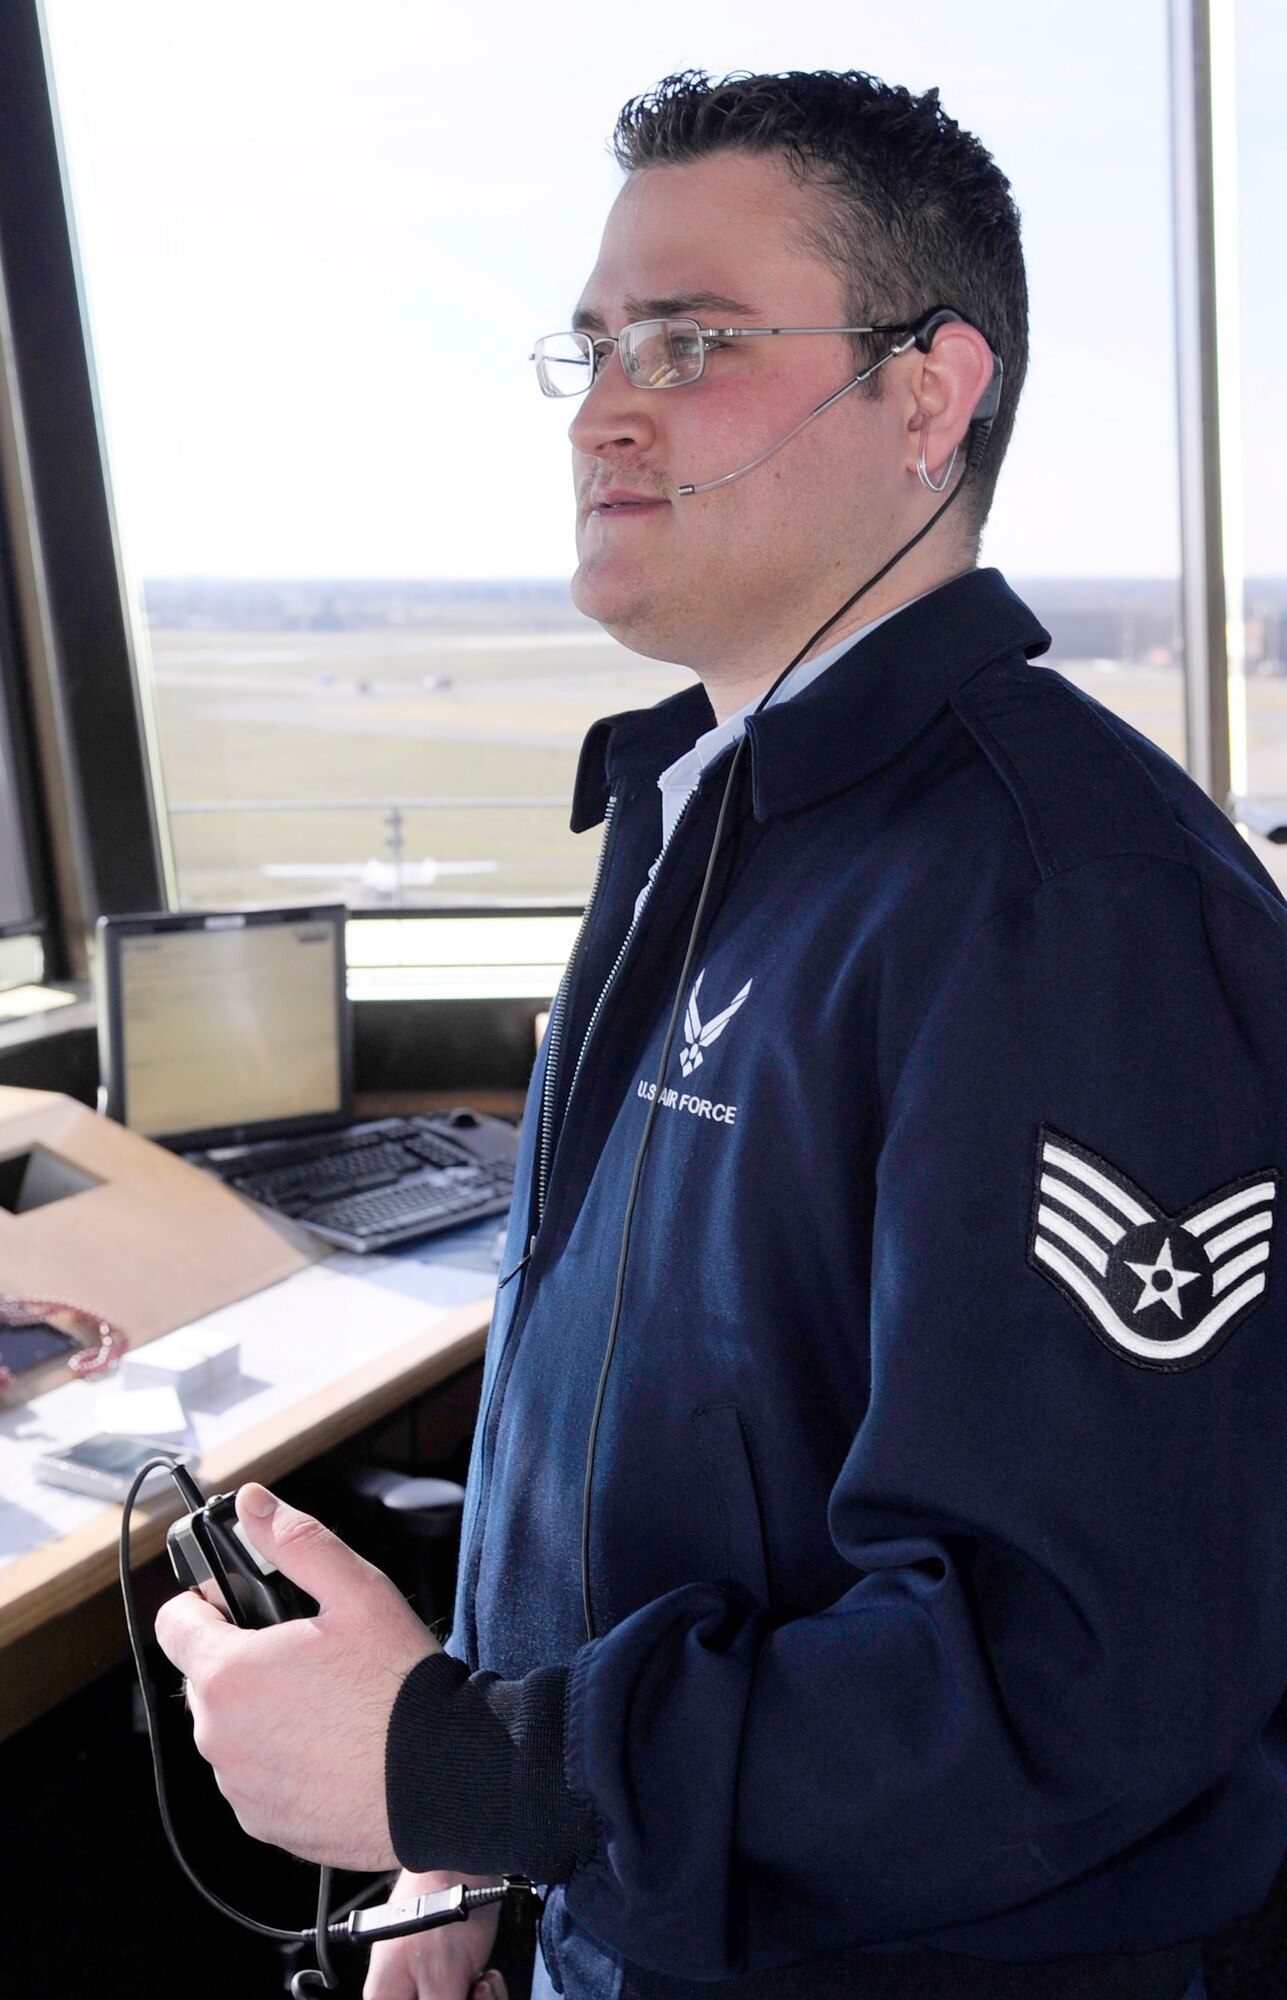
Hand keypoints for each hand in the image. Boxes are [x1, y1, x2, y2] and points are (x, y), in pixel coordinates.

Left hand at [154, 1482, 438, 1864]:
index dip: (205, 1602)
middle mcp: (219, 1736)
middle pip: (207, 1679)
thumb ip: (295, 1540)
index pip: (172, 1623)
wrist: (441, 1778)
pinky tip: (333, 1746)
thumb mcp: (357, 1590)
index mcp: (228, 1673)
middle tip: (307, 1652)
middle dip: (244, 1659)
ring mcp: (239, 1786)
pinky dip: (282, 1760)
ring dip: (262, 1713)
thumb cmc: (398, 1685)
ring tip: (328, 1702)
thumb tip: (252, 1503)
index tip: (240, 1604)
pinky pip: (256, 1779)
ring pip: (233, 1731)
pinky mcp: (265, 1823)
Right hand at [363, 1871, 506, 1999]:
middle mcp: (400, 1994)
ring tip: (484, 1981)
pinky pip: (465, 1997)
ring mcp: (422, 1981)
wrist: (463, 1858)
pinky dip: (482, 1993)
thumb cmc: (445, 1907)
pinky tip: (486, 1976)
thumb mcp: (443, 1980)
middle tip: (477, 1992)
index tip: (461, 1999)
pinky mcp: (445, 1970)